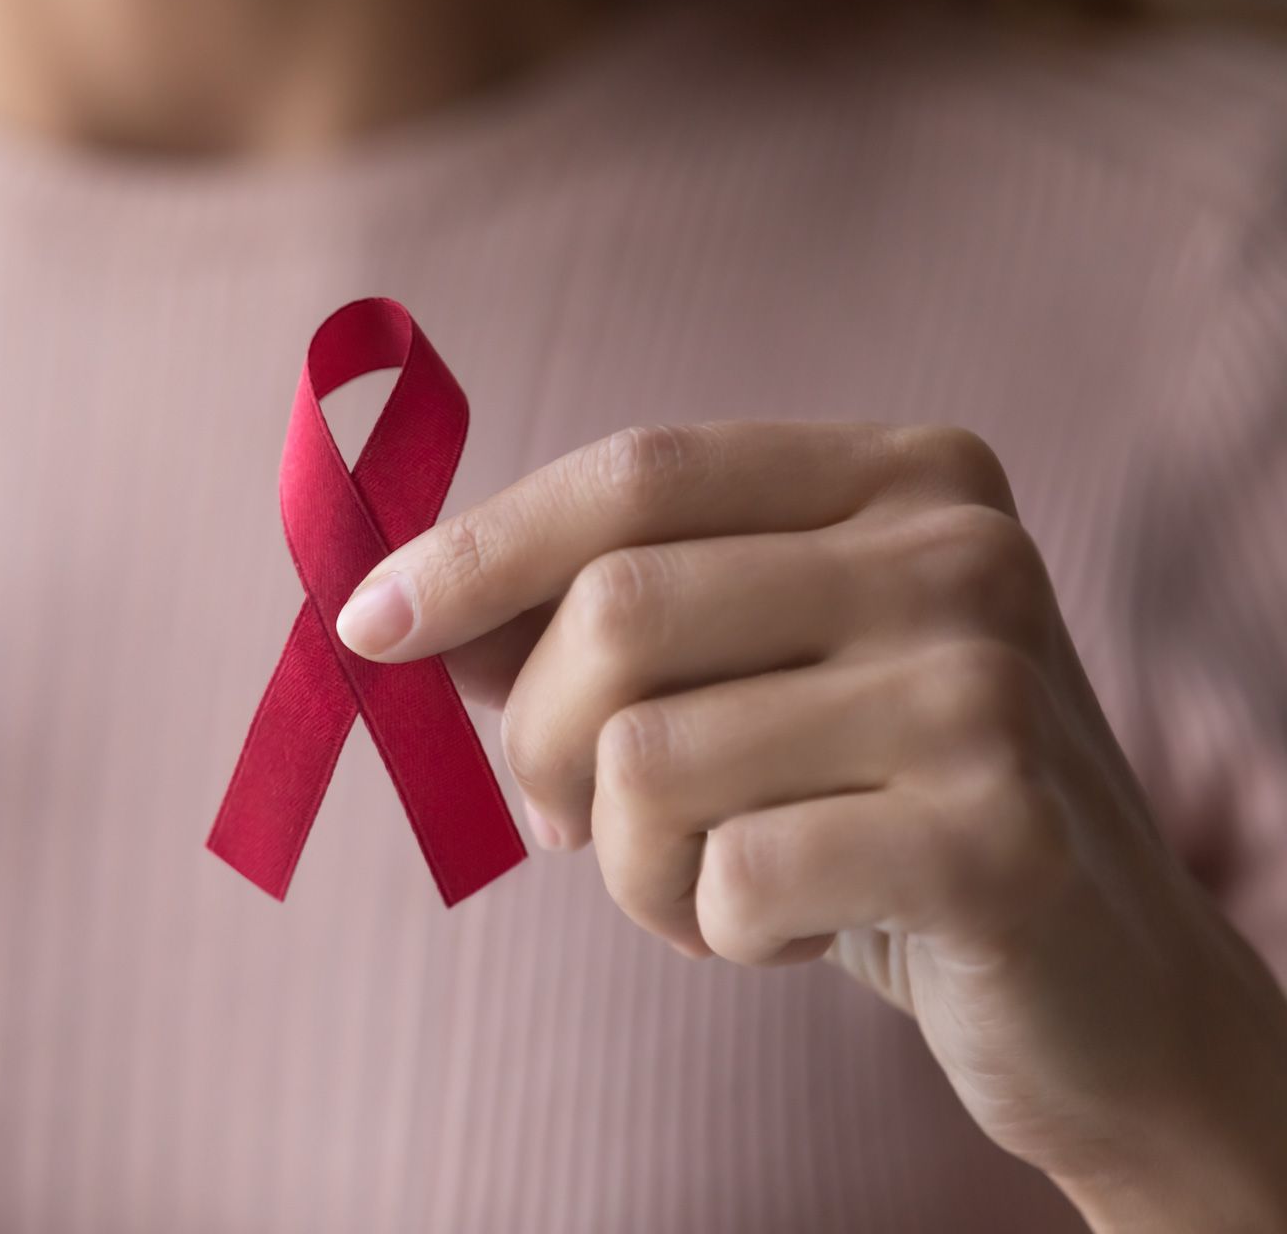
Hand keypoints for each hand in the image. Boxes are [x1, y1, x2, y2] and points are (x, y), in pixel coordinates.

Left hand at [335, 422, 1286, 1230]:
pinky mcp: (997, 839)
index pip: (638, 472)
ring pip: (648, 760)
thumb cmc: (879, 814)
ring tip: (706, 886)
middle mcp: (961, 553)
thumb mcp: (753, 685)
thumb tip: (405, 613)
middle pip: (619, 611)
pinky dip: (712, 930)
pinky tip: (789, 933)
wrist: (1097, 991)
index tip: (366, 623)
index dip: (479, 548)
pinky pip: (730, 878)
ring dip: (628, 863)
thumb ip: (607, 626)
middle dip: (541, 741)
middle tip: (562, 817)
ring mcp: (988, 689)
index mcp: (904, 476)